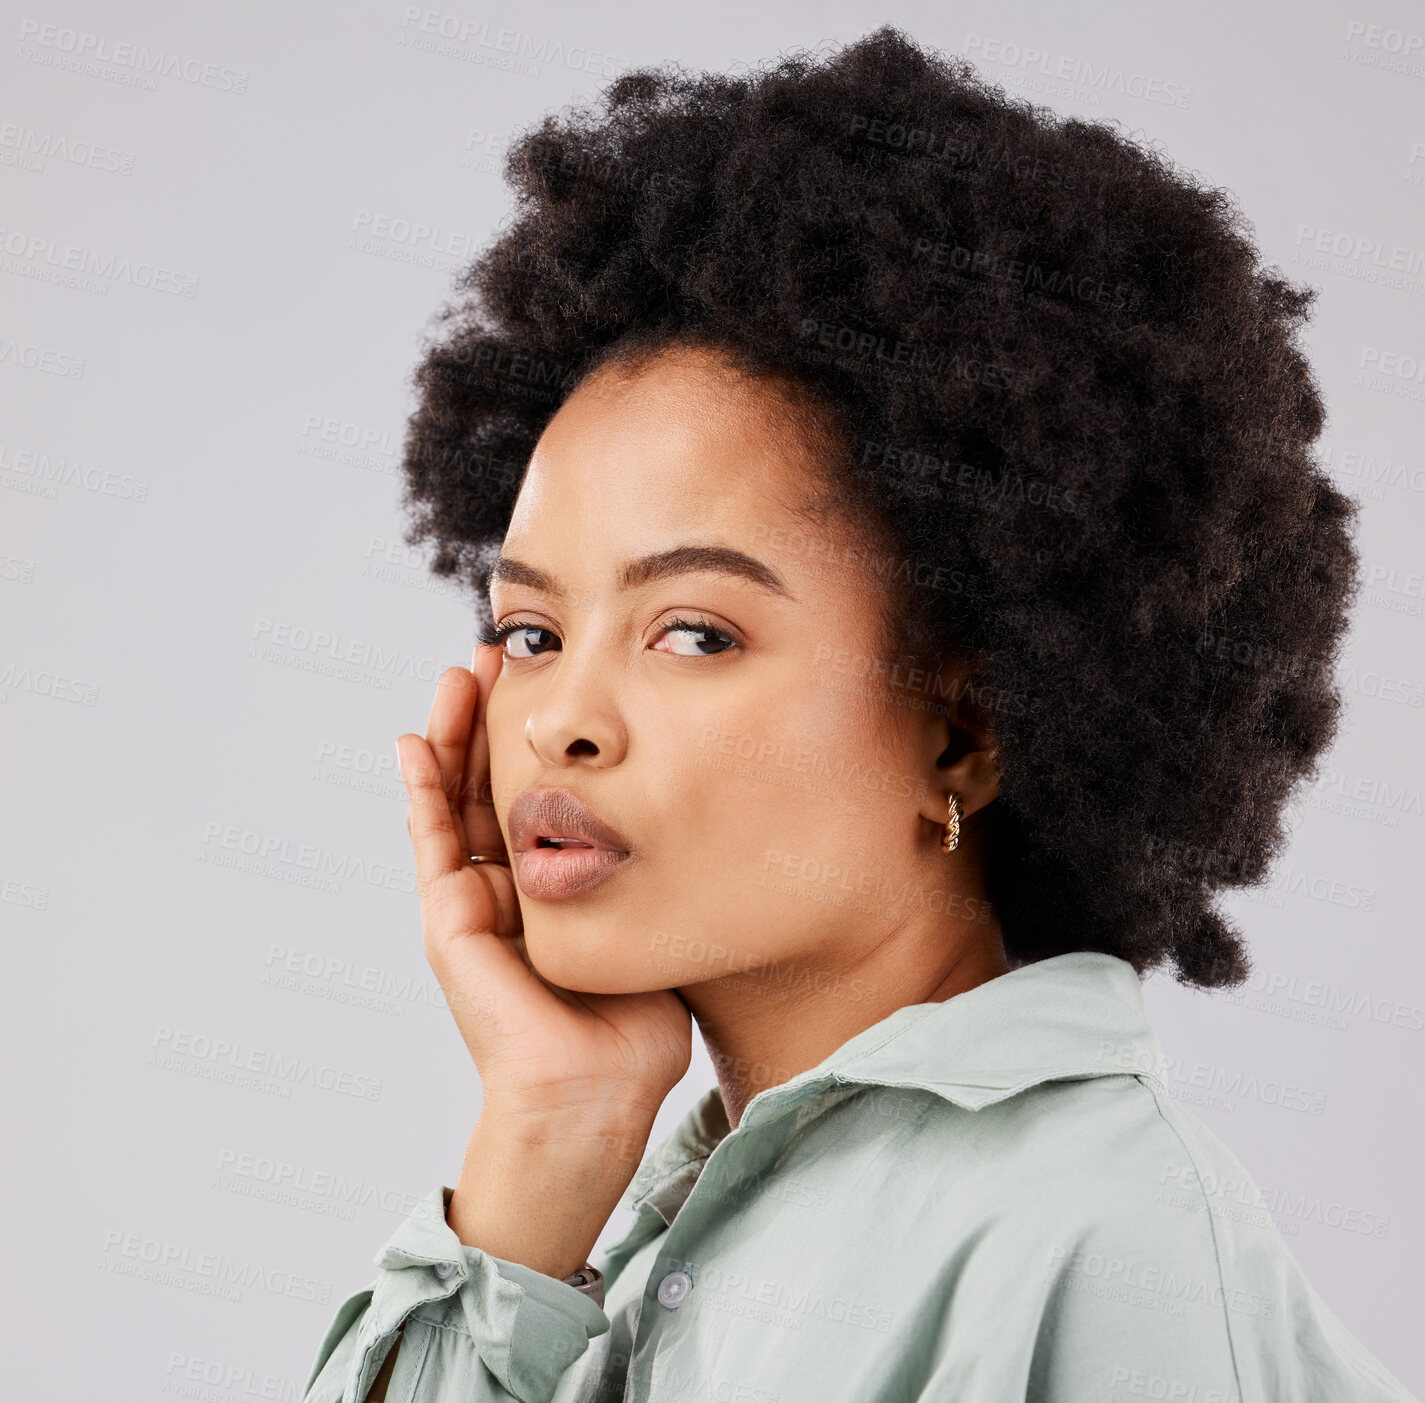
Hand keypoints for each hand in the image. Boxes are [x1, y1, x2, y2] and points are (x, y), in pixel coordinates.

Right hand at [396, 643, 692, 1127]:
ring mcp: (473, 907)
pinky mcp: (449, 925)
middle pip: (490, 786)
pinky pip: (432, 844)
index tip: (553, 679)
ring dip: (451, 737)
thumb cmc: (635, 1030)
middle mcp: (507, 892)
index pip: (537, 799)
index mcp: (554, 890)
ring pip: (454, 803)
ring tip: (458, 674)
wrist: (595, 1096)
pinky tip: (415, 741)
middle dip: (492, 721)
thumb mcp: (649, 927)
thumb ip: (649, 880)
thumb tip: (698, 822)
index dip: (538, 741)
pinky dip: (421, 792)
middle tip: (500, 654)